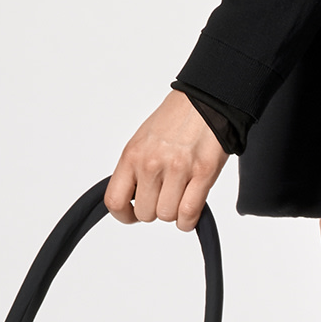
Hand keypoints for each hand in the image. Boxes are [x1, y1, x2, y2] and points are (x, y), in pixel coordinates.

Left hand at [108, 92, 228, 229]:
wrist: (206, 101)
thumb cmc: (176, 120)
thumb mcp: (143, 141)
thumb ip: (135, 169)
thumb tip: (135, 197)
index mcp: (132, 155)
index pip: (114, 201)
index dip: (123, 215)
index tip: (132, 214)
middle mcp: (151, 164)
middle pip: (145, 213)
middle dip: (155, 210)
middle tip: (165, 197)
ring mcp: (177, 169)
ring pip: (167, 216)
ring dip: (174, 213)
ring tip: (181, 198)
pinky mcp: (202, 174)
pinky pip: (189, 213)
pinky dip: (189, 220)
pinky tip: (191, 212)